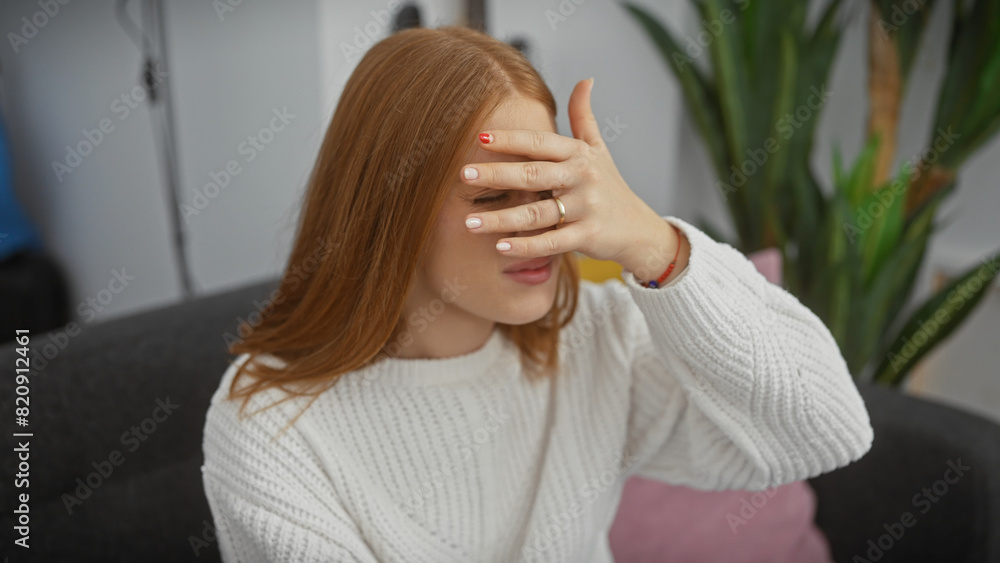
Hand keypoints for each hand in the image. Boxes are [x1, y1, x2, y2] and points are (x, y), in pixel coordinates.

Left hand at [460, 77, 679, 276]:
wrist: (640, 229)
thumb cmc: (611, 188)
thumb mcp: (599, 150)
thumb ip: (584, 116)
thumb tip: (585, 79)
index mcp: (579, 155)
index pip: (540, 143)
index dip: (510, 139)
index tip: (480, 137)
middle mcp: (582, 178)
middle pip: (533, 174)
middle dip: (497, 174)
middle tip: (463, 173)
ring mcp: (586, 208)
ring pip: (537, 213)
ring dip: (501, 219)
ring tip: (469, 222)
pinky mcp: (588, 236)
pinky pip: (552, 242)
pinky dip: (526, 246)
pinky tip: (500, 247)